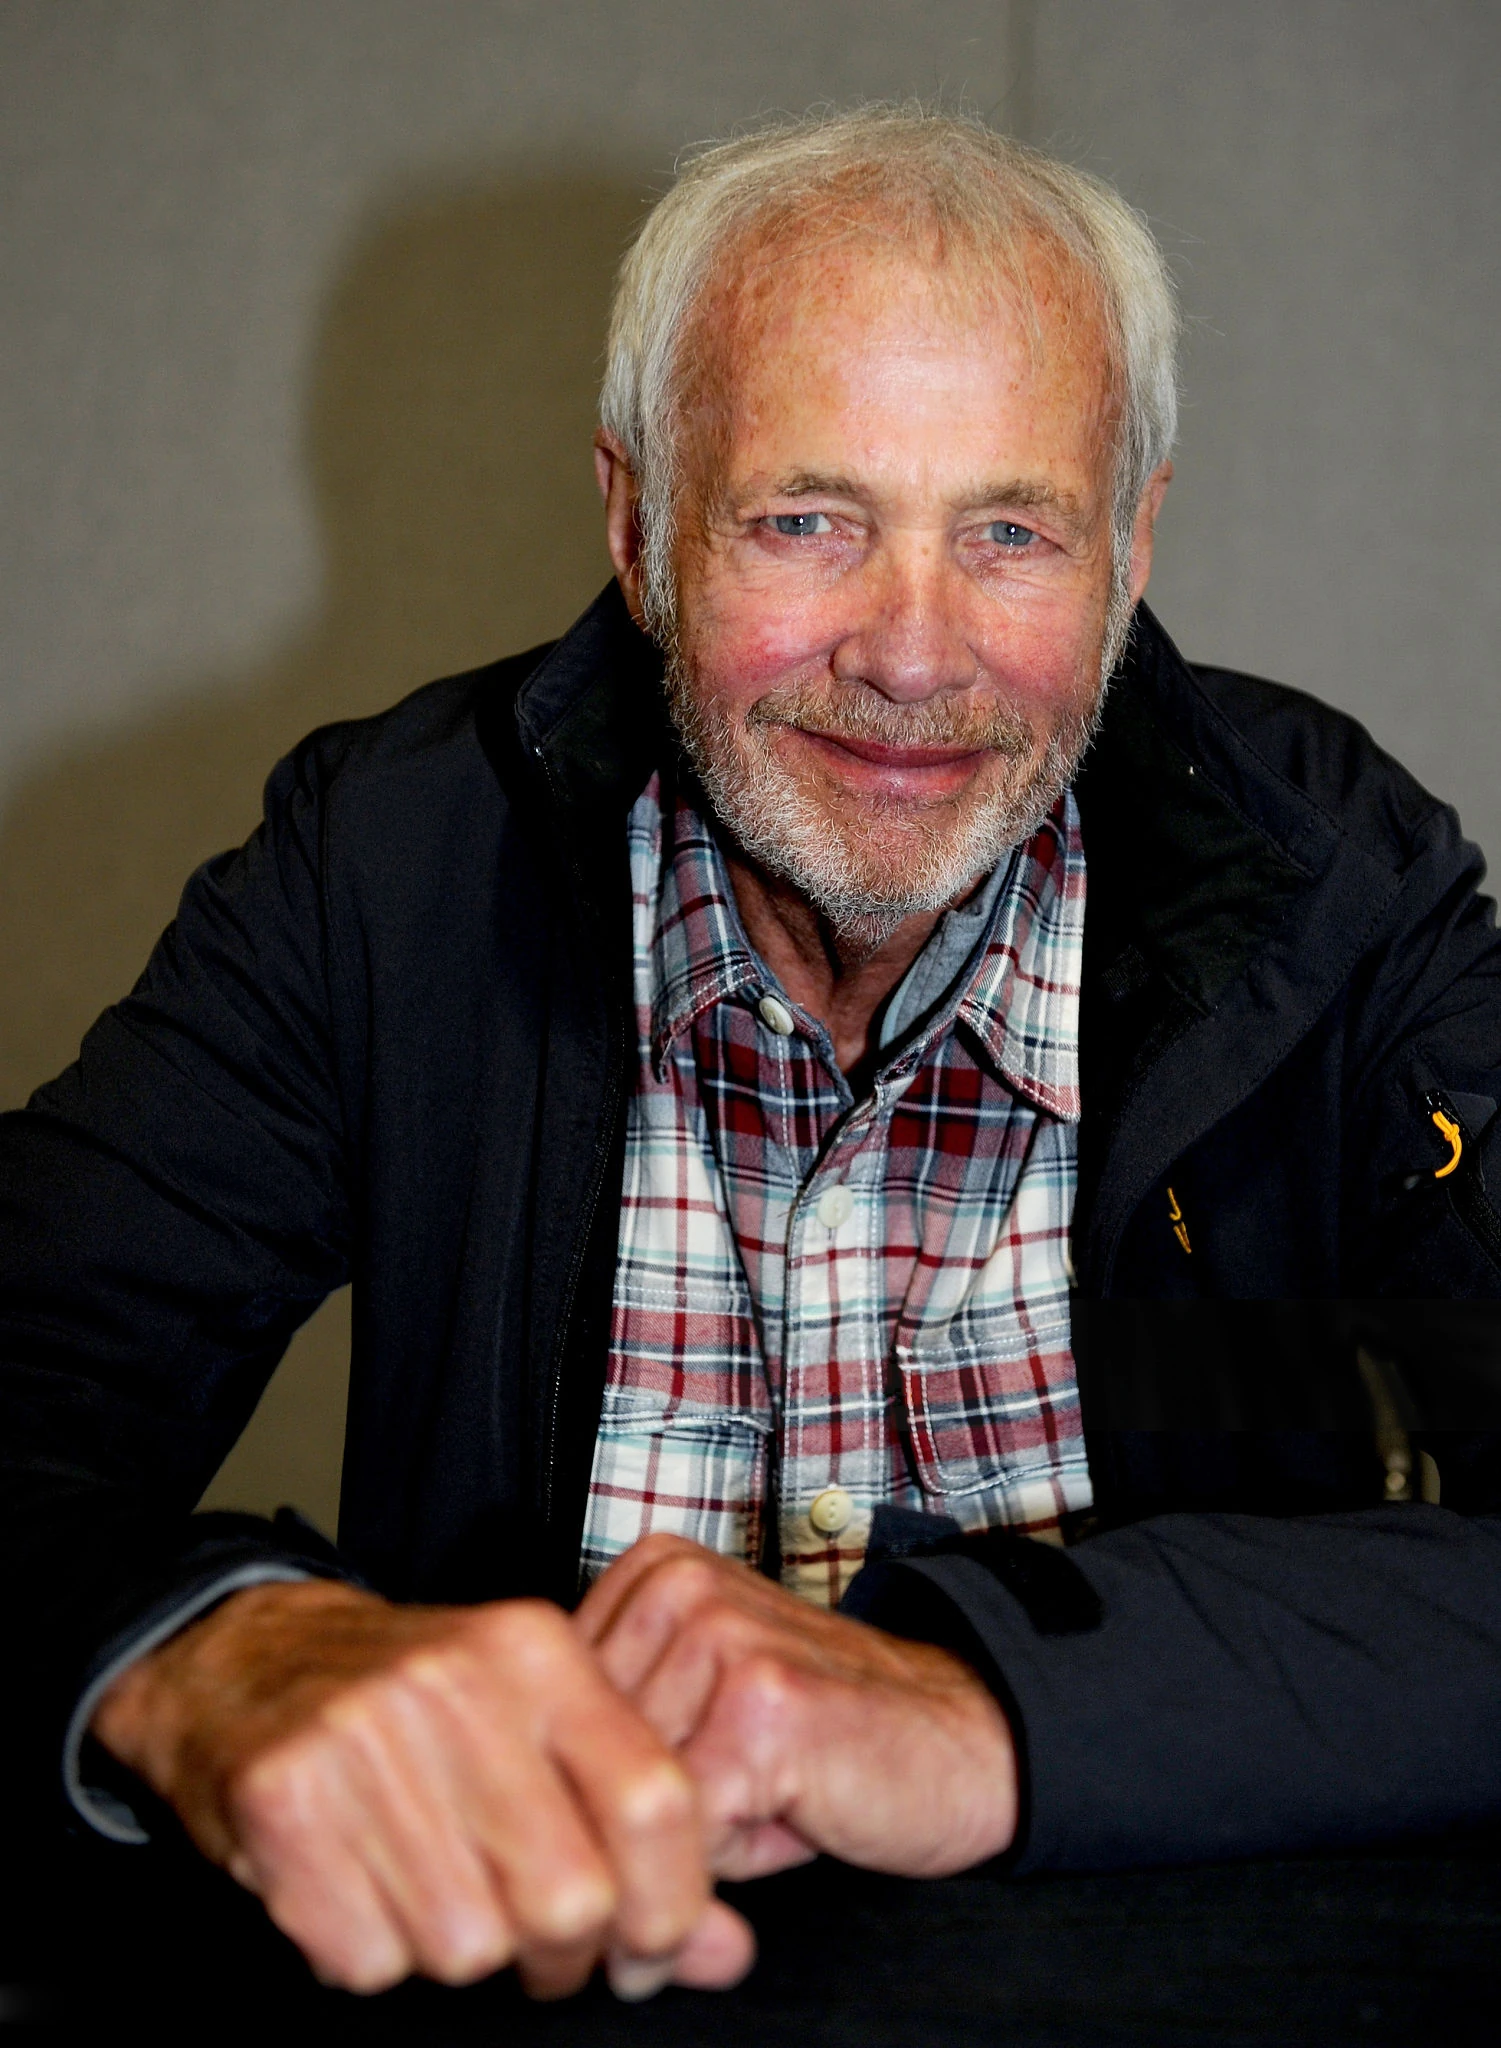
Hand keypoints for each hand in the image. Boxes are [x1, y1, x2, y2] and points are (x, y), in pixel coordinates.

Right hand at [91, 1579, 752, 1998]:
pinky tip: (361, 1885)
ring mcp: (364, 1736)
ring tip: (431, 1885)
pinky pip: (368, 1958)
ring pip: (469, 1945)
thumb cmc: (415, 1704)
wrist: (250, 1660)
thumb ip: (635, 1836)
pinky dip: (372, 1954)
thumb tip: (725, 1952)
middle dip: (561, 1953)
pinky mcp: (284, 1799)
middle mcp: (456, 1682)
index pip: (654, 1799)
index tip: (654, 1945)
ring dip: (457, 1951)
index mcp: (536, 1650)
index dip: (672, 1903)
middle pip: (569, 1897)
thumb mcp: (537, 1729)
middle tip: (532, 1936)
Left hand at [576, 1535, 1017, 1881]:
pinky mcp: (762, 1701)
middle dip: (635, 1826)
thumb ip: (613, 1747)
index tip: (632, 1820)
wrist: (962, 1739)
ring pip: (631, 1797)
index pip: (551, 1708)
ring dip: (691, 1841)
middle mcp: (677, 1587)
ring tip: (764, 1799)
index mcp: (652, 1572)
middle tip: (721, 1812)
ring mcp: (720, 1635)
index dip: (589, 1790)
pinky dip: (732, 1857)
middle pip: (584, 1756)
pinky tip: (790, 1814)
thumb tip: (527, 1842)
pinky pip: (690, 1828)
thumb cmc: (826, 1740)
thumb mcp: (701, 1720)